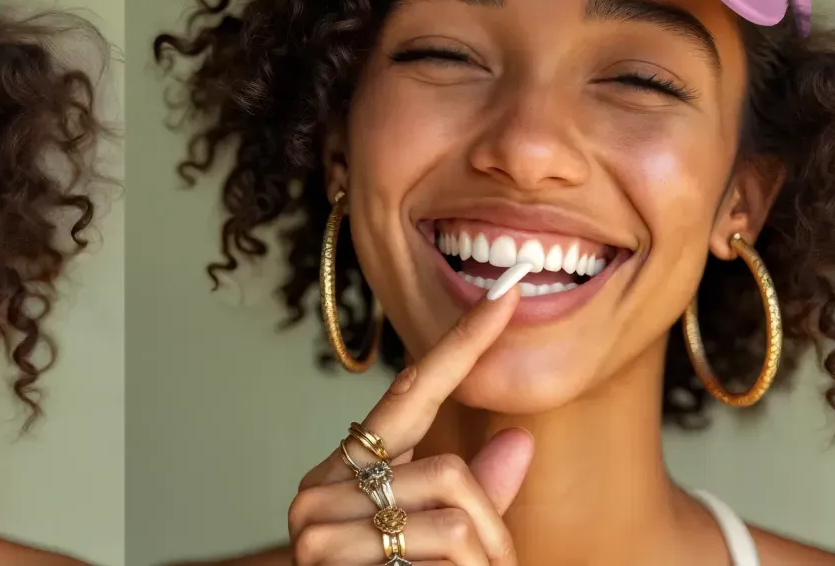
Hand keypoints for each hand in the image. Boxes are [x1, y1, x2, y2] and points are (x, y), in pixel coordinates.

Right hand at [286, 288, 534, 564]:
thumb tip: (516, 443)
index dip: (462, 343)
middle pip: (453, 472)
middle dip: (495, 535)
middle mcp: (322, 486)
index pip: (411, 393)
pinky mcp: (329, 559)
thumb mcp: (439, 545)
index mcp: (348, 470)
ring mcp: (319, 524)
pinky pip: (440, 555)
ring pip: (456, 518)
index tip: (506, 294)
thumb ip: (476, 497)